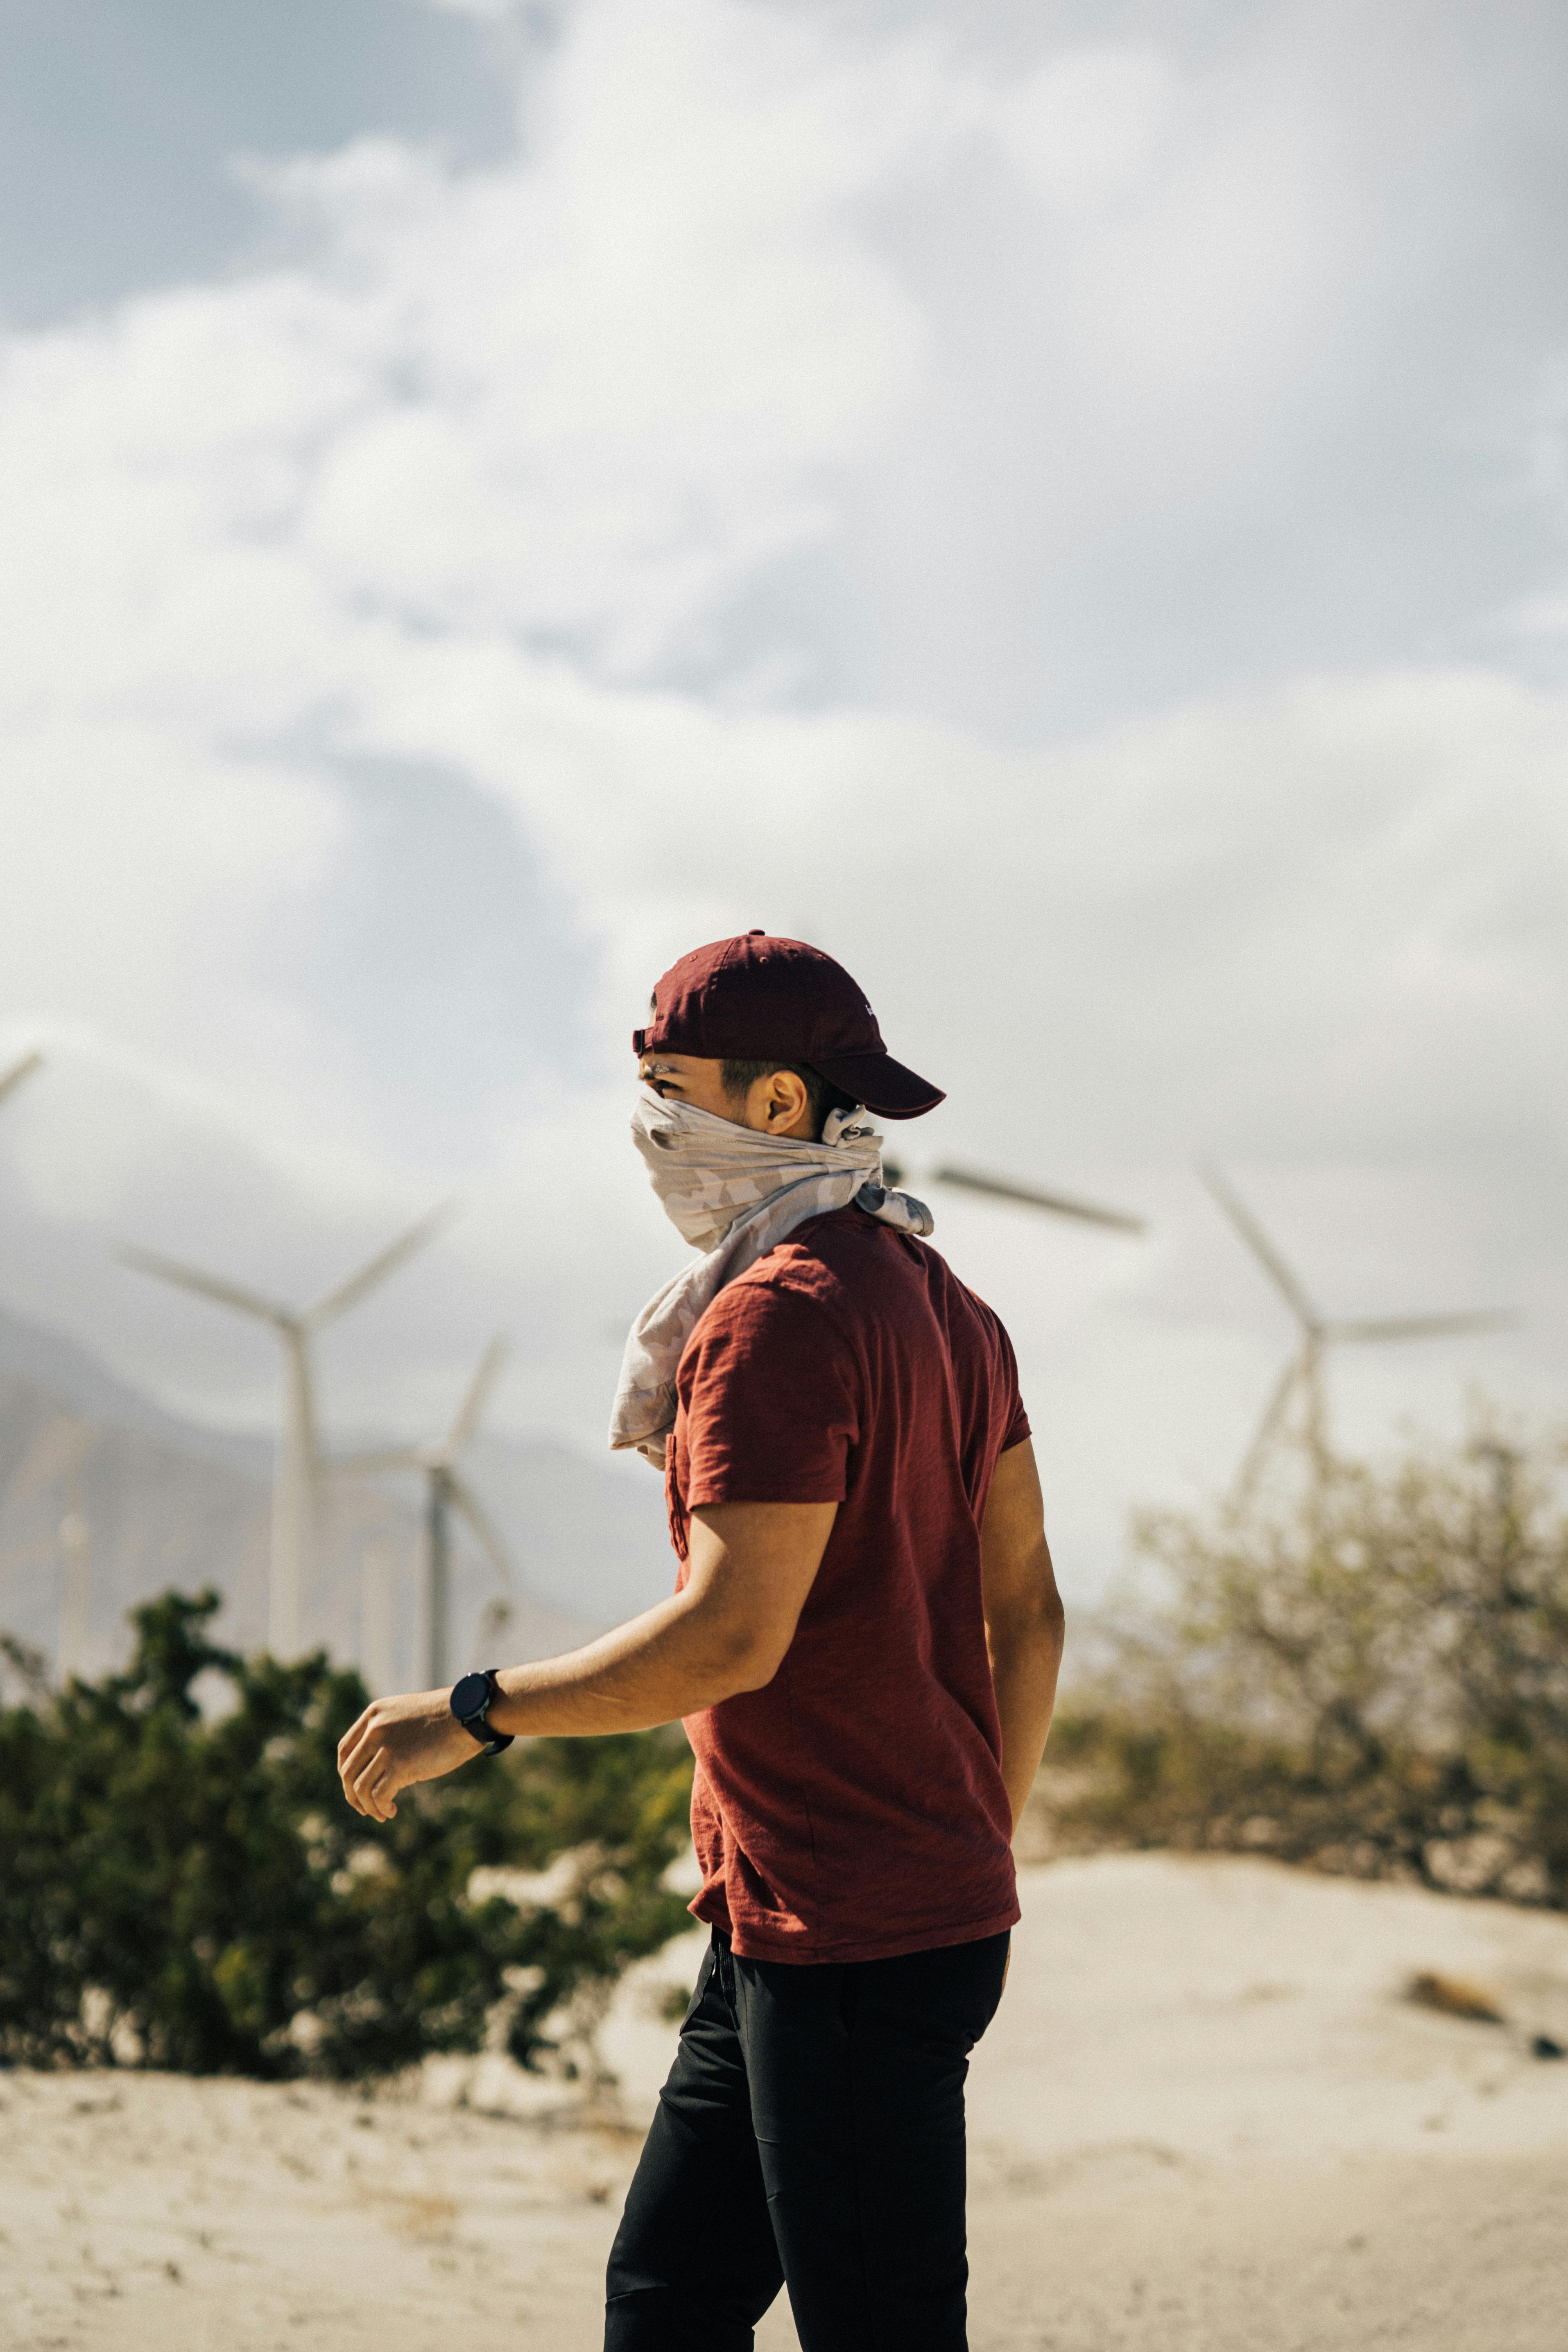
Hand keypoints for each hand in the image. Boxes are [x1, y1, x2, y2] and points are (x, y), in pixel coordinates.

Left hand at [337, 1687, 478, 1819]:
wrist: (469, 1714)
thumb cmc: (446, 1718)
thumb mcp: (407, 1717)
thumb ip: (388, 1733)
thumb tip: (378, 1765)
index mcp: (374, 1714)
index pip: (344, 1750)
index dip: (346, 1773)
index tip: (355, 1788)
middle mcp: (374, 1729)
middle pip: (348, 1771)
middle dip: (353, 1795)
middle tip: (366, 1809)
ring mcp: (386, 1746)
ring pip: (360, 1786)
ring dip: (368, 1806)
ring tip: (382, 1814)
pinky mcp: (400, 1764)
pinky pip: (378, 1795)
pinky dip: (381, 1808)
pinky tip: (392, 1811)